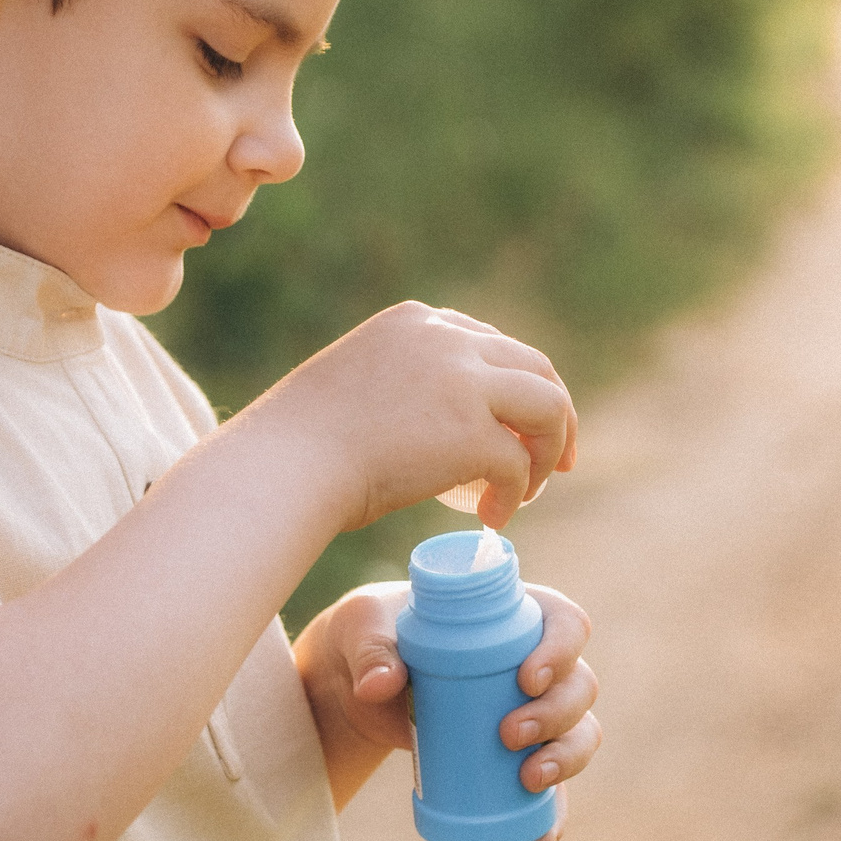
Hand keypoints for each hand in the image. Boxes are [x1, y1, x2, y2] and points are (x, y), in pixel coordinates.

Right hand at [245, 302, 577, 533]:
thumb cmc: (302, 443)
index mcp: (416, 321)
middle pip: (534, 367)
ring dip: (546, 452)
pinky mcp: (470, 432)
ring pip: (546, 406)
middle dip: (554, 415)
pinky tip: (491, 519)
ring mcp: (463, 382)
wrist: (284, 467)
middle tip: (556, 462)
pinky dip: (513, 495)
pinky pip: (516, 464)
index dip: (515, 387)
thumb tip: (435, 424)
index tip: (519, 424)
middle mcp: (446, 338)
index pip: (490, 344)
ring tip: (528, 491)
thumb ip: (403, 386)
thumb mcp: (356, 385)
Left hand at [299, 580, 601, 840]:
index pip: (565, 623)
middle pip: (578, 685)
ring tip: (528, 779)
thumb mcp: (362, 627)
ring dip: (566, 759)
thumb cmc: (370, 636)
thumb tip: (379, 686)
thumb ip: (369, 649)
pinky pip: (551, 787)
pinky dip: (551, 815)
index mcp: (514, 616)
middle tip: (508, 734)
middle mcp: (536, 662)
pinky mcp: (516, 756)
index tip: (526, 679)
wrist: (356, 684)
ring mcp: (532, 712)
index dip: (561, 649)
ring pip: (578, 733)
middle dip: (557, 714)